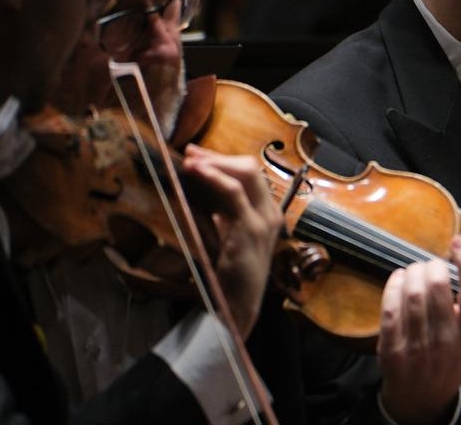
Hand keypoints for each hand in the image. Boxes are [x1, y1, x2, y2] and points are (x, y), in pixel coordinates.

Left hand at [182, 144, 283, 334]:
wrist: (236, 307)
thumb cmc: (228, 278)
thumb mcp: (226, 239)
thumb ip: (221, 217)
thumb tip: (201, 193)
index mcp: (266, 214)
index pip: (249, 175)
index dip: (223, 161)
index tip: (197, 156)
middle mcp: (270, 212)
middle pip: (250, 168)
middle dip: (218, 156)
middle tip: (190, 153)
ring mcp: (263, 219)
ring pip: (245, 173)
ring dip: (215, 162)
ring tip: (190, 159)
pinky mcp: (250, 229)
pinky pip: (235, 192)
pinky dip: (215, 176)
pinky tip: (198, 171)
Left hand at [378, 235, 460, 424]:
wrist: (422, 399)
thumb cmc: (450, 355)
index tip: (459, 242)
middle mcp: (448, 341)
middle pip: (439, 286)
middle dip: (432, 265)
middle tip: (431, 265)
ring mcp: (418, 347)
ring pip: (413, 294)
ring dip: (412, 272)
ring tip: (415, 272)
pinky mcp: (392, 350)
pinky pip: (390, 308)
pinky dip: (393, 286)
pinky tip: (399, 281)